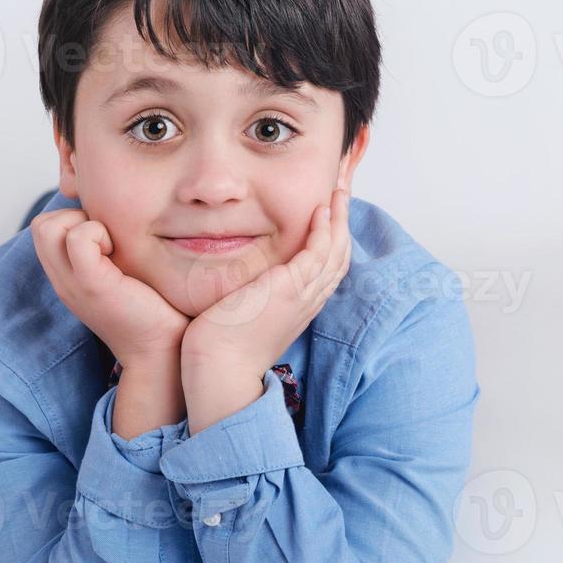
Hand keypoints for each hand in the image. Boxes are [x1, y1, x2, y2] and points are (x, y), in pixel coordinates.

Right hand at [30, 209, 189, 367]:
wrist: (163, 352)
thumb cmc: (152, 310)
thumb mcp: (119, 275)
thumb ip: (107, 252)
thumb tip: (119, 218)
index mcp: (66, 277)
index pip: (45, 228)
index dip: (73, 219)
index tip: (105, 237)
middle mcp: (62, 280)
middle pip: (41, 225)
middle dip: (74, 216)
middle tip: (106, 238)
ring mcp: (72, 283)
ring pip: (48, 226)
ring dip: (83, 223)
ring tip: (110, 246)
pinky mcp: (92, 284)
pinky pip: (78, 238)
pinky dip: (98, 232)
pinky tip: (119, 253)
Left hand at [180, 185, 351, 432]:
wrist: (219, 370)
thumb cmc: (221, 349)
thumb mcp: (242, 315)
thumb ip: (249, 296)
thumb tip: (239, 286)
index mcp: (299, 307)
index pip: (326, 268)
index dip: (332, 240)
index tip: (328, 215)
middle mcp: (307, 301)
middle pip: (339, 256)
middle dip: (343, 223)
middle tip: (342, 193)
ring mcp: (302, 295)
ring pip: (335, 251)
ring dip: (340, 219)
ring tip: (339, 191)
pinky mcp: (290, 289)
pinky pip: (317, 252)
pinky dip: (324, 230)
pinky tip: (320, 210)